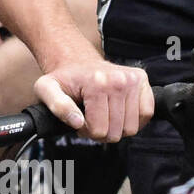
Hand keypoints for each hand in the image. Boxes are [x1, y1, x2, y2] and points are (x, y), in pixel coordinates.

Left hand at [34, 56, 153, 142]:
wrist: (77, 61)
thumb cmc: (64, 79)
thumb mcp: (46, 89)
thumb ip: (57, 106)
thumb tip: (78, 122)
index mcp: (97, 83)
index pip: (99, 130)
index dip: (86, 132)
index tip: (79, 120)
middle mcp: (119, 80)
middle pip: (116, 132)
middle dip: (101, 132)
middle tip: (91, 119)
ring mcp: (133, 79)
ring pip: (132, 127)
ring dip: (116, 127)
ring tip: (103, 116)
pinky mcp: (142, 80)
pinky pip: (147, 113)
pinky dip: (133, 120)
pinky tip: (118, 113)